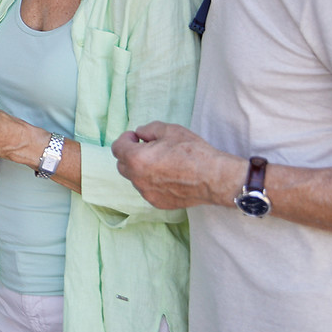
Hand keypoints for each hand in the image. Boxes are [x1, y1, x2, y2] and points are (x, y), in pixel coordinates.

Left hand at [111, 121, 241, 208]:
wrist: (215, 178)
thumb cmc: (193, 152)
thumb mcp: (170, 130)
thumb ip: (148, 129)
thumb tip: (139, 134)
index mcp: (136, 159)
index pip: (117, 148)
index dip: (126, 139)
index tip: (137, 137)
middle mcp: (137, 178)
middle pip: (122, 164)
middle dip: (131, 154)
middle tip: (148, 148)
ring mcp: (147, 193)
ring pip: (135, 178)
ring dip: (141, 169)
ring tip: (162, 163)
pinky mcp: (158, 202)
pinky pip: (147, 190)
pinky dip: (152, 182)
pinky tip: (169, 176)